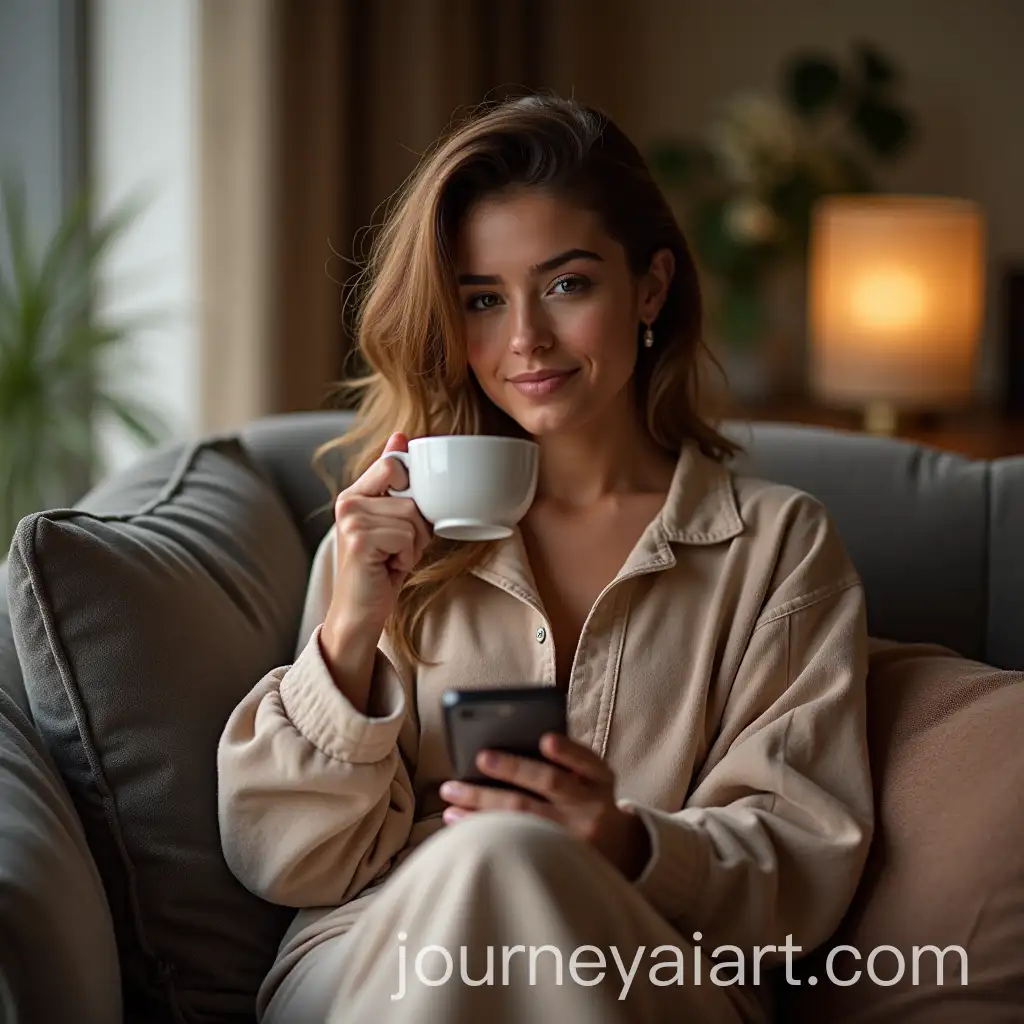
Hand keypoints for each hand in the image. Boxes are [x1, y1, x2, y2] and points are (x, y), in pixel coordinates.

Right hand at [322, 431, 430, 639]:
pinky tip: (388, 567)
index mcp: (355, 493)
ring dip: (413, 545)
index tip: (405, 521)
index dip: (413, 491)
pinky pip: (407, 536)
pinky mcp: (359, 539)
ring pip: (412, 517)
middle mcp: (347, 501)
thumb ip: (394, 481)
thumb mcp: (392, 521)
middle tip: (398, 548)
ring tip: (392, 559)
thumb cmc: (380, 569)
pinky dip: (407, 557)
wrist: (360, 611)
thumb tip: (401, 435)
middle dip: (417, 528)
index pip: (394, 463)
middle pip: (411, 496)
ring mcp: (351, 519)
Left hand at [439, 734, 651, 879]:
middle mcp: (590, 807)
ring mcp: (575, 837)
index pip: (586, 761)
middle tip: (480, 756)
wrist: (618, 849)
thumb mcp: (590, 778)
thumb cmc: (588, 798)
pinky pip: (513, 843)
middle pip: (550, 784)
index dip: (567, 751)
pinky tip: (458, 820)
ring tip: (451, 792)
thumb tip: (506, 744)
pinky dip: (483, 828)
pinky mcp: (555, 860)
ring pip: (525, 817)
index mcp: (600, 779)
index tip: (545, 740)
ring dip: (483, 803)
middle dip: (513, 768)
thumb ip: (563, 761)